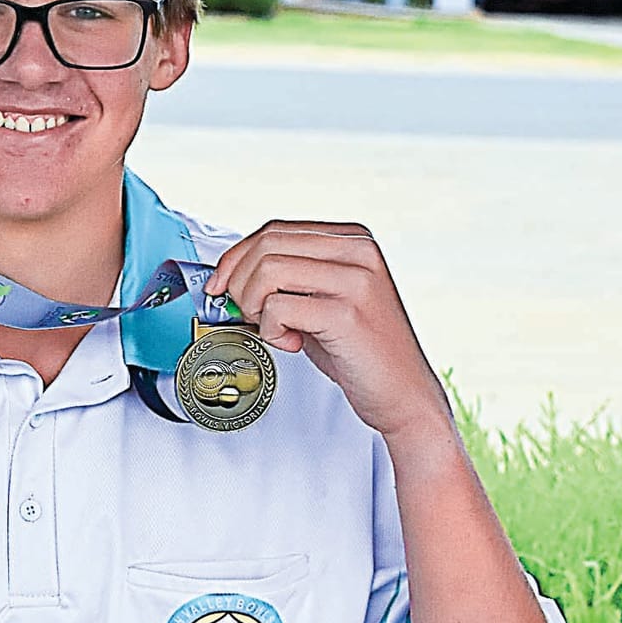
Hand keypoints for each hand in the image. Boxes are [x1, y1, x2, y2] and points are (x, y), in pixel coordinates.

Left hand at [206, 221, 452, 443]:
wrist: (401, 392)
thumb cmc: (356, 349)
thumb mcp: (321, 298)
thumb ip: (288, 276)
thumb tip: (228, 274)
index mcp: (352, 240)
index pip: (274, 230)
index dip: (235, 257)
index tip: (220, 286)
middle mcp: (359, 252)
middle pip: (267, 246)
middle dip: (239, 282)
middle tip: (247, 313)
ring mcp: (356, 280)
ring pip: (267, 271)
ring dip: (253, 306)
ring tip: (274, 328)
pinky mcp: (347, 313)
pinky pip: (278, 308)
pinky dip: (270, 330)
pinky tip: (291, 343)